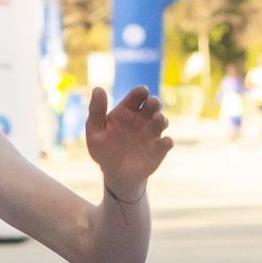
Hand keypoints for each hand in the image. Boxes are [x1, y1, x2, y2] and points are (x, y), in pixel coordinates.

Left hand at [85, 86, 172, 200]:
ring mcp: (152, 133)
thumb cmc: (103, 150)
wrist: (115, 174)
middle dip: (154, 102)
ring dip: (162, 119)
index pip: (136, 96)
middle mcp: (142, 119)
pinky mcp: (159, 149)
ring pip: (162, 121)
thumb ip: (96, 110)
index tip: (142, 91)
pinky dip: (166, 141)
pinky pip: (167, 142)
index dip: (140, 91)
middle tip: (152, 103)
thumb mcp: (95, 131)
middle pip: (152, 105)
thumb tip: (98, 88)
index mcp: (127, 111)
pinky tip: (163, 142)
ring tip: (157, 119)